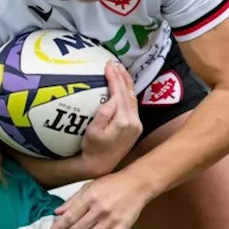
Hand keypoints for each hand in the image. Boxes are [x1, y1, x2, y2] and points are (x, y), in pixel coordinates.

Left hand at [48, 169, 151, 228]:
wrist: (137, 183)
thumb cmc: (113, 184)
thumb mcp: (89, 186)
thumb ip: (73, 200)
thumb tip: (57, 212)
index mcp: (89, 197)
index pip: (69, 217)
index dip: (58, 228)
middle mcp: (99, 209)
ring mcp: (111, 219)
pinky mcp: (122, 227)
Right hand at [78, 60, 142, 176]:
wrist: (101, 165)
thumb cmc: (92, 148)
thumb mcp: (92, 132)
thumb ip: (103, 115)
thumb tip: (111, 100)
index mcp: (123, 121)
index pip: (119, 93)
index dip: (114, 78)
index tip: (108, 65)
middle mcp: (133, 121)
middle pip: (128, 93)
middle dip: (122, 76)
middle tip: (114, 62)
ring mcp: (136, 124)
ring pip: (133, 98)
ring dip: (126, 83)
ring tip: (119, 70)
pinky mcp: (136, 127)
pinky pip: (133, 105)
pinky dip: (128, 93)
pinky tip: (124, 87)